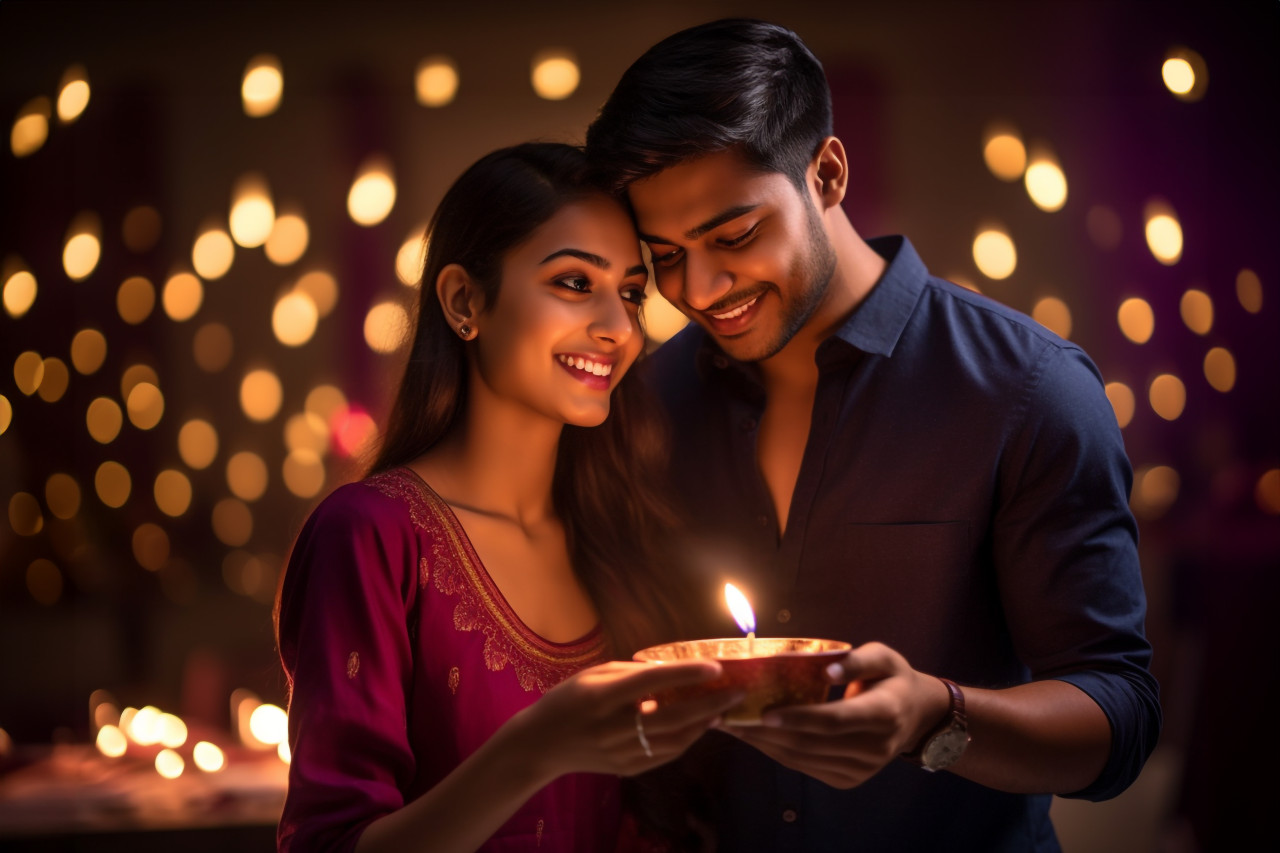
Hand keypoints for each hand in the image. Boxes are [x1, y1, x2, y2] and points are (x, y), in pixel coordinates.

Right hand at [513, 659, 742, 779]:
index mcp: (602, 697)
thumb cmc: (567, 700)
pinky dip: (686, 741)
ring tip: (723, 710)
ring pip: (673, 742)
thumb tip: (670, 670)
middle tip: (735, 692)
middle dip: (708, 704)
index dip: (685, 674)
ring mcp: (620, 753)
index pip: (651, 682)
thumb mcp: (593, 675)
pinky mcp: (625, 769)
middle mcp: (613, 727)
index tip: (714, 667)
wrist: (540, 745)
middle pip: (671, 717)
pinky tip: (700, 727)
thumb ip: (631, 672)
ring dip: (703, 725)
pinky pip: (664, 756)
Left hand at [721, 642, 948, 788]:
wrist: (915, 717)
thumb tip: (828, 669)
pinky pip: (804, 767)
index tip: (764, 712)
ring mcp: (861, 769)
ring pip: (802, 759)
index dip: (799, 718)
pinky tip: (753, 737)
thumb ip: (857, 661)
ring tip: (730, 725)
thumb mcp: (884, 657)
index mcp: (884, 714)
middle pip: (811, 743)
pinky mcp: (848, 780)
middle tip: (728, 715)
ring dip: (763, 744)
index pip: (835, 720)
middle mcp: (874, 748)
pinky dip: (776, 752)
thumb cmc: (892, 678)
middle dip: (765, 732)